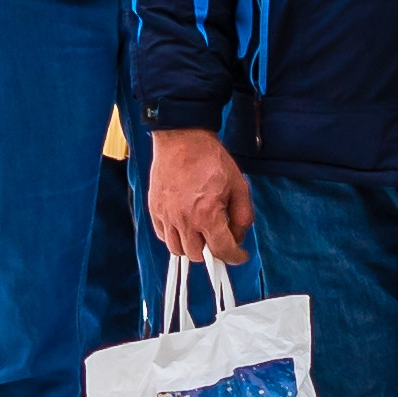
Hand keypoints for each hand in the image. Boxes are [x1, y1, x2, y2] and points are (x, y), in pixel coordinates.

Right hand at [146, 126, 256, 266]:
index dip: (235, 257)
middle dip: (212, 251)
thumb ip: (242, 216)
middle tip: (219, 238)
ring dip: (191, 247)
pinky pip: (162, 235)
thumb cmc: (211, 159)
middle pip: (197, 256)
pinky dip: (174, 237)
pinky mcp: (155, 209)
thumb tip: (238, 237)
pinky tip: (184, 226)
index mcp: (207, 214)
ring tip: (200, 233)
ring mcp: (166, 215)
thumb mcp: (239, 186)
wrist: (183, 139)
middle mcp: (184, 219)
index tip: (239, 255)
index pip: (222, 250)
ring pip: (177, 250)